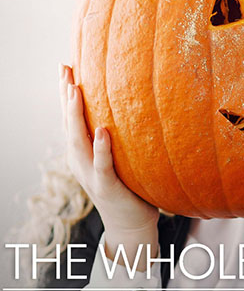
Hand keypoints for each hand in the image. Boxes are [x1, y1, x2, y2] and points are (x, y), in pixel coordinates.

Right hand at [59, 64, 158, 268]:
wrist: (130, 224)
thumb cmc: (128, 186)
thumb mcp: (118, 157)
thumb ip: (117, 137)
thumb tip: (129, 107)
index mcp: (83, 152)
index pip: (72, 118)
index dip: (67, 93)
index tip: (66, 66)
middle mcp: (81, 161)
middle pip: (69, 124)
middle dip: (66, 96)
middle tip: (65, 68)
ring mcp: (91, 174)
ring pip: (79, 141)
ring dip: (76, 116)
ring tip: (75, 90)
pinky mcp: (107, 187)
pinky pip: (103, 165)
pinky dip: (101, 149)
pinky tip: (103, 131)